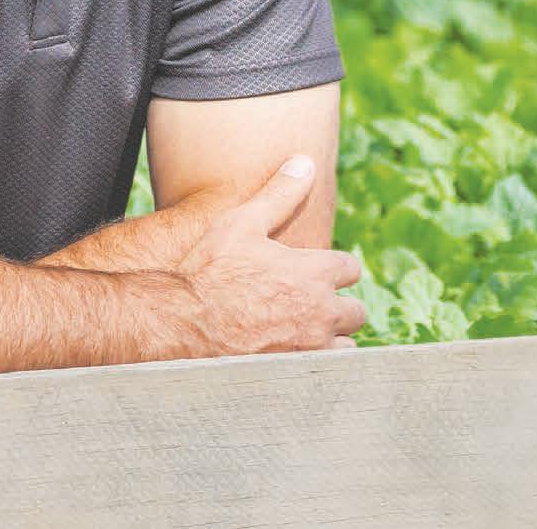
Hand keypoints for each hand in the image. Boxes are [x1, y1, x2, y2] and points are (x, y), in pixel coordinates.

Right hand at [176, 155, 366, 355]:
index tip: (316, 272)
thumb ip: (279, 194)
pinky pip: (321, 373)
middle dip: (338, 307)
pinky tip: (290, 359)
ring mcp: (310, 348)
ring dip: (330, 340)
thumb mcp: (242, 223)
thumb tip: (305, 162)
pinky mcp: (294, 375)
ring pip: (344, 347)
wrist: (181, 324)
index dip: (334, 269)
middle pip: (356, 312)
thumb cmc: (208, 271)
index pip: (351, 269)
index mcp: (315, 272)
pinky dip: (313, 367)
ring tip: (301, 335)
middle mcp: (321, 312)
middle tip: (309, 306)